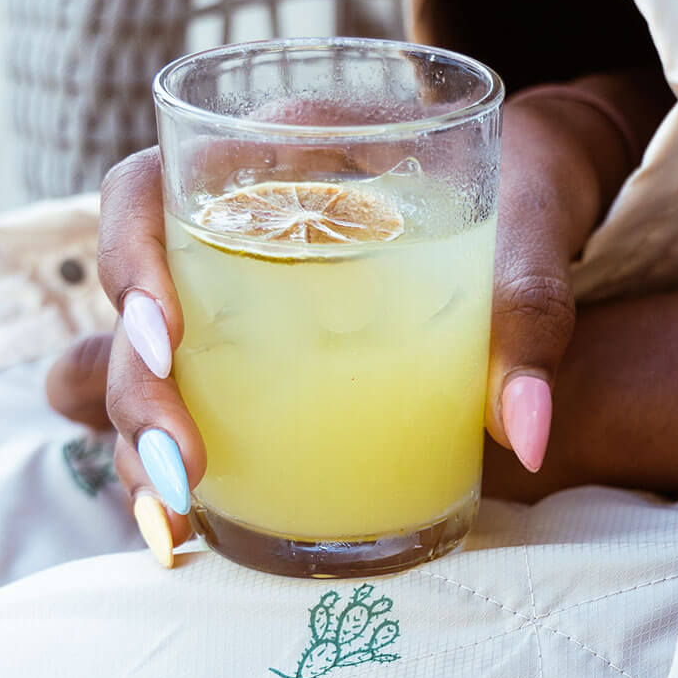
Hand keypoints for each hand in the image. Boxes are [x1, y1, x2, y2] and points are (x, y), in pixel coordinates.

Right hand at [45, 73, 662, 562]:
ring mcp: (241, 287)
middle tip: (181, 461)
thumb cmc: (533, 183)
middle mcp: (238, 218)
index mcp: (280, 149)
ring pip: (148, 355)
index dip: (130, 255)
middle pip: (137, 291)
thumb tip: (529, 433)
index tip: (168, 336)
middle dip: (136, 383)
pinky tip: (183, 527)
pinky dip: (177, 459)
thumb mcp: (536, 228)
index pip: (154, 183)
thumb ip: (528, 313)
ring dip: (139, 434)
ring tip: (175, 511)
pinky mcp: (261, 348)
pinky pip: (192, 398)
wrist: (547, 191)